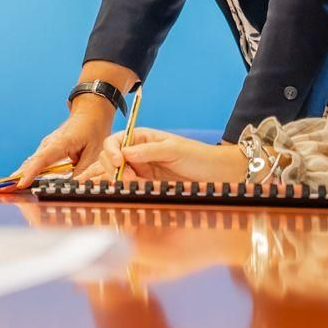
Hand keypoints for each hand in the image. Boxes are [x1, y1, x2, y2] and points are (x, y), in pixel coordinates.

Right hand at [13, 99, 115, 187]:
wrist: (89, 113)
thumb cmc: (92, 131)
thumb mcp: (94, 153)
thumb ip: (82, 171)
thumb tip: (72, 188)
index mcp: (60, 143)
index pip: (42, 159)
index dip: (31, 173)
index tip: (21, 184)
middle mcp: (48, 144)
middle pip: (29, 163)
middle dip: (16, 178)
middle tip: (3, 192)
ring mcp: (45, 146)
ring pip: (29, 164)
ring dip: (17, 177)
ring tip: (5, 191)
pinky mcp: (46, 150)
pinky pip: (33, 163)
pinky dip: (25, 173)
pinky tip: (16, 184)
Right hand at [89, 128, 246, 182]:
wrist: (217, 175)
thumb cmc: (198, 155)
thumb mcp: (174, 149)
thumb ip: (149, 150)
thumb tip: (125, 153)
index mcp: (141, 138)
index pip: (115, 141)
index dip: (112, 151)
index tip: (119, 162)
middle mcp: (137, 152)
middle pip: (110, 158)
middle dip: (114, 168)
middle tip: (129, 178)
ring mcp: (140, 169)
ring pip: (116, 173)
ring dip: (119, 180)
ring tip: (133, 185)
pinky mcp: (146, 184)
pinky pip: (128, 185)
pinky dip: (125, 188)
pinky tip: (130, 189)